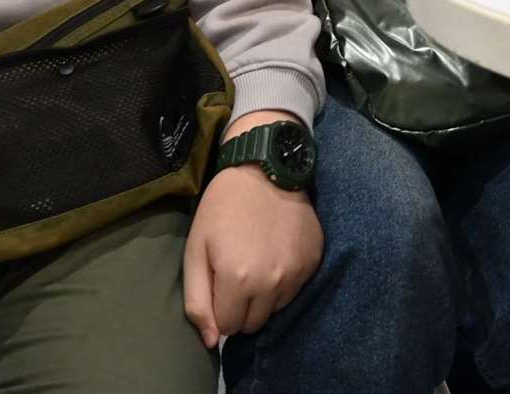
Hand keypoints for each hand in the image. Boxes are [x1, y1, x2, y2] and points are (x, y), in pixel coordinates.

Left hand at [184, 114, 322, 348]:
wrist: (265, 169)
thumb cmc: (222, 209)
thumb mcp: (195, 251)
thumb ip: (198, 301)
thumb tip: (210, 341)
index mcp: (238, 280)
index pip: (228, 327)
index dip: (219, 307)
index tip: (219, 281)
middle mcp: (272, 282)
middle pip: (254, 323)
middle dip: (241, 307)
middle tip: (237, 274)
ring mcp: (297, 272)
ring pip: (276, 309)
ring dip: (264, 296)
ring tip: (257, 262)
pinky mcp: (313, 261)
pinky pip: (295, 290)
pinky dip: (284, 280)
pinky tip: (275, 253)